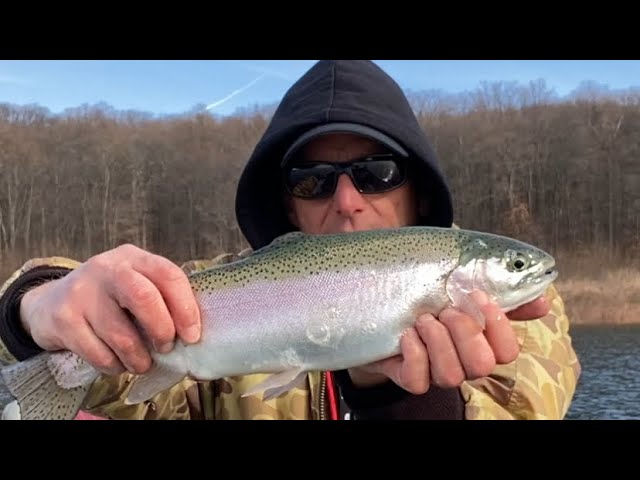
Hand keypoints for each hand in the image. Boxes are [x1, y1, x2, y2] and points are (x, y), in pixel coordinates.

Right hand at [19, 244, 200, 375]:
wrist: (50, 303)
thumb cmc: (108, 299)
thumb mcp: (134, 284)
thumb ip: (161, 298)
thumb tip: (193, 334)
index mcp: (133, 258)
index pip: (169, 275)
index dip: (186, 308)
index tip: (192, 335)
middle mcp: (107, 268)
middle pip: (145, 297)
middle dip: (162, 330)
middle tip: (166, 348)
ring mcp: (82, 292)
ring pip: (122, 335)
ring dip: (138, 359)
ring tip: (141, 363)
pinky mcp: (64, 319)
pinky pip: (99, 354)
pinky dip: (114, 366)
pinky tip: (117, 363)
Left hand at [347, 291, 550, 392]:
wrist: (379, 295)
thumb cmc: (426, 286)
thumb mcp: (462, 278)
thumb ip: (501, 290)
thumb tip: (543, 300)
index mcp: (481, 338)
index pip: (508, 351)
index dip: (498, 326)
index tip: (478, 296)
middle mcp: (462, 359)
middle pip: (482, 366)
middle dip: (465, 332)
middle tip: (446, 309)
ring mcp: (435, 370)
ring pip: (451, 376)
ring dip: (437, 340)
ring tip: (423, 317)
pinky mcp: (407, 375)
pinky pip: (417, 381)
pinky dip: (414, 353)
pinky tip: (407, 333)